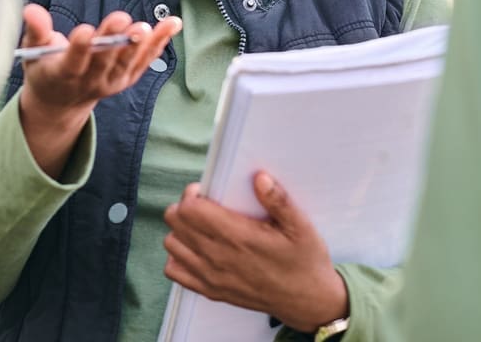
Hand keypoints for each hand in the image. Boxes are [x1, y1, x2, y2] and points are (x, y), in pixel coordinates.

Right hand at [18, 3, 180, 178]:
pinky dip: (159, 43)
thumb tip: (30, 10)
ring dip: (139, 44)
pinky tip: (172, 24)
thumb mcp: (33, 51)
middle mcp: (89, 82)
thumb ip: (36, 31)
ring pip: (127, 62)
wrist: (61, 102)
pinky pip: (145, 61)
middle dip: (113, 40)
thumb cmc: (45, 69)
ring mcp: (111, 82)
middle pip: (103, 60)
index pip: (72, 62)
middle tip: (122, 19)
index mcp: (62, 75)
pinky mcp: (127, 79)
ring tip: (148, 26)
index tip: (84, 31)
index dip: (79, 48)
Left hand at [163, 172, 347, 332]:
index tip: (207, 191)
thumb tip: (260, 177)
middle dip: (185, 206)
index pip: (190, 210)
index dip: (193, 194)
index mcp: (238, 238)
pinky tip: (197, 248)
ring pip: (172, 244)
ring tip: (201, 224)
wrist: (308, 302)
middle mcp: (219, 258)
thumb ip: (279, 200)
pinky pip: (175, 272)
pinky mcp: (211, 291)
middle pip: (176, 222)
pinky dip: (178, 257)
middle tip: (204, 204)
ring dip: (180, 230)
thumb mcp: (300, 226)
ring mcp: (212, 277)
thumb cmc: (304, 260)